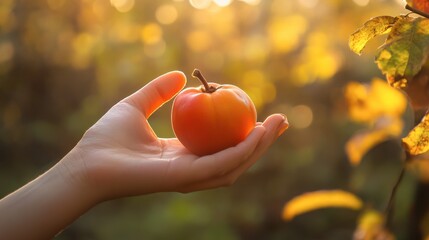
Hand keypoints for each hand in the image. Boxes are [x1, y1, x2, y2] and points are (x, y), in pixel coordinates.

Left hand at [59, 71, 288, 200]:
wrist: (87, 163)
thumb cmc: (106, 138)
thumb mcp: (136, 104)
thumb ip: (158, 91)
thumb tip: (181, 74)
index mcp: (183, 155)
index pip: (220, 145)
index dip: (242, 132)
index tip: (257, 112)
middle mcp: (191, 169)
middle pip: (235, 156)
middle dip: (261, 141)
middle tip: (280, 121)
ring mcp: (191, 177)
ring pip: (235, 163)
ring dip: (259, 146)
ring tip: (276, 125)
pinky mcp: (186, 178)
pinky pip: (221, 164)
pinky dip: (241, 150)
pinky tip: (255, 134)